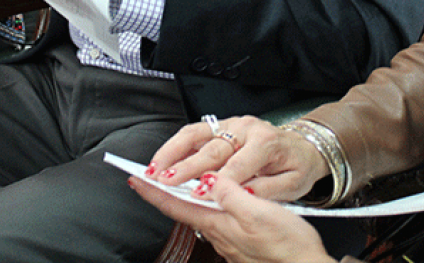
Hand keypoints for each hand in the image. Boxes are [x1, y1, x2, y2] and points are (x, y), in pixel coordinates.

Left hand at [129, 174, 334, 262]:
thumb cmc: (288, 247)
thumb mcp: (259, 213)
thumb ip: (231, 194)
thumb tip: (208, 180)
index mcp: (217, 224)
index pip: (174, 205)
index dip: (153, 191)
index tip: (135, 179)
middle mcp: (218, 234)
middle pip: (182, 210)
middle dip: (165, 192)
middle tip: (150, 176)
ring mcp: (230, 240)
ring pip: (199, 214)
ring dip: (185, 197)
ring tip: (178, 181)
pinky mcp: (242, 242)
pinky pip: (217, 219)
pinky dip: (207, 205)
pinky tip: (215, 198)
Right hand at [146, 116, 328, 202]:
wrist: (301, 146)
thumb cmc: (295, 165)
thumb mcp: (291, 184)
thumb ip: (265, 191)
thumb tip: (242, 197)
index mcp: (266, 142)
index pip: (238, 164)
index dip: (218, 181)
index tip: (201, 194)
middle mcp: (246, 129)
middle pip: (212, 148)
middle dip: (187, 166)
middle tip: (167, 180)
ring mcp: (231, 125)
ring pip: (196, 134)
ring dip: (172, 152)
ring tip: (154, 169)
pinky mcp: (221, 126)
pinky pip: (194, 133)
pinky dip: (175, 146)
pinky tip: (162, 159)